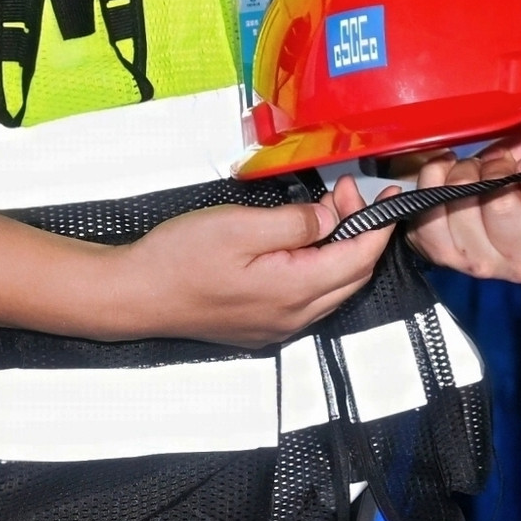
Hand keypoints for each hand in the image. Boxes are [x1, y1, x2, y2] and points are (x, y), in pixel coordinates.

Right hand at [110, 189, 393, 347]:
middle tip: (346, 194)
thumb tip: (330, 219)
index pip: (360, 259)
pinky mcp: (260, 326)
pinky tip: (301, 243)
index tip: (386, 198)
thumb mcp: (241, 225)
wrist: (134, 295)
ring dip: (339, 250)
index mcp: (294, 291)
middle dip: (361, 233)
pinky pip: (307, 299)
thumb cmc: (178, 259)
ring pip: (332, 288)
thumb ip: (295, 223)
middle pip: (353, 276)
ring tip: (324, 212)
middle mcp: (293, 316)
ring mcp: (277, 325)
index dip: (379, 226)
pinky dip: (317, 267)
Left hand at [402, 120, 520, 283]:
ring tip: (471, 169)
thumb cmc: (519, 180)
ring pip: (460, 204)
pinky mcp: (442, 255)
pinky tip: (445, 172)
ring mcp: (479, 263)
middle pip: (502, 206)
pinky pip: (427, 213)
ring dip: (462, 173)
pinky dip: (431, 180)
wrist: (479, 206)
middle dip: (495, 169)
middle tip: (496, 163)